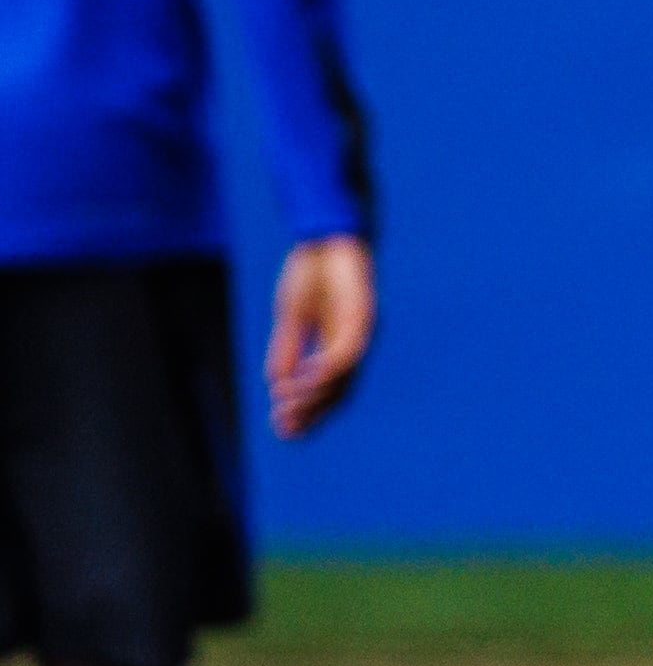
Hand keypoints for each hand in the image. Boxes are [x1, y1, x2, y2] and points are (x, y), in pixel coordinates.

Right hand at [267, 235, 374, 437]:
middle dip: (311, 412)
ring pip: (342, 376)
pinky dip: (325, 369)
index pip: (327, 388)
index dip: (308, 410)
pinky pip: (345, 351)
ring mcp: (361, 331)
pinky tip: (305, 378)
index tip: (283, 429)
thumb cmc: (311, 272)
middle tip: (285, 428)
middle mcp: (354, 344)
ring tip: (287, 407)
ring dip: (314, 394)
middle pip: (338, 390)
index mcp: (338, 345)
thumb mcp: (291, 317)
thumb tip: (277, 386)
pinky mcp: (362, 316)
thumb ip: (287, 350)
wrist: (325, 236)